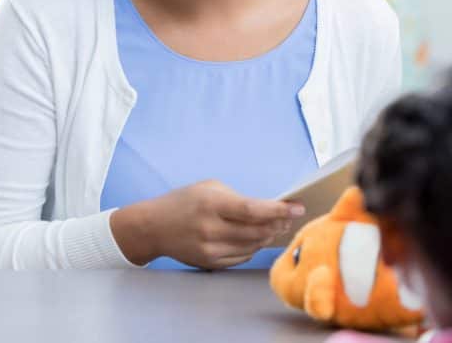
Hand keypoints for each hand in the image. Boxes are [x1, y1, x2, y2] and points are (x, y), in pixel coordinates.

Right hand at [110, 180, 304, 268]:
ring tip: (278, 225)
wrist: (153, 227)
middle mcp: (211, 230)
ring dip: (269, 235)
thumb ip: (239, 198)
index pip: (253, 210)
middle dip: (279, 223)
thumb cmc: (184, 201)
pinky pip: (243, 257)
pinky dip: (255, 246)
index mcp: (211, 205)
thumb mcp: (210, 188)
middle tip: (291, 216)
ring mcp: (210, 250)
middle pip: (258, 231)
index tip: (298, 207)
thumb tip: (270, 208)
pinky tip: (258, 237)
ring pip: (253, 246)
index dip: (279, 210)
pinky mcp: (210, 263)